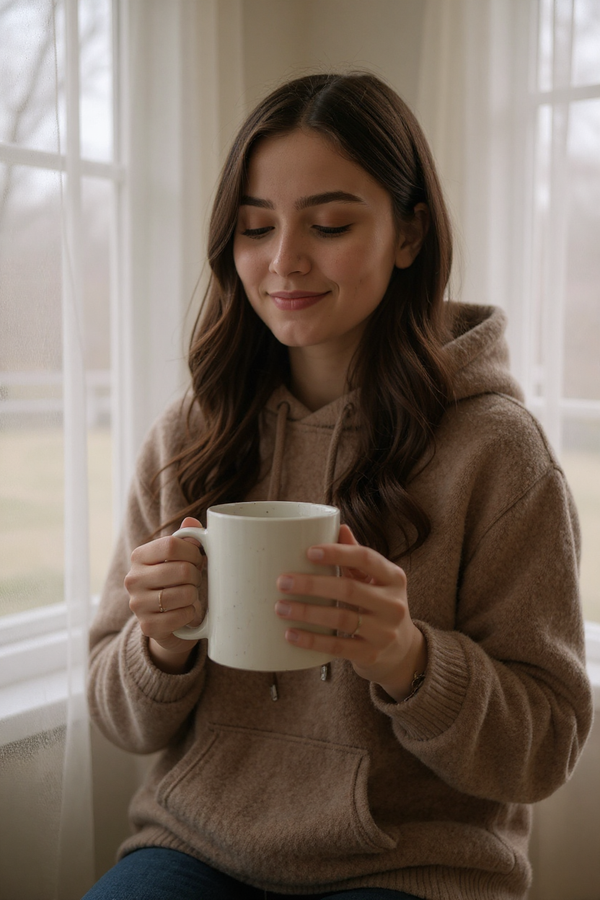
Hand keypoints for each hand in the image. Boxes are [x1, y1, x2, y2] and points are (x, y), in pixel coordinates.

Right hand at [125, 517, 204, 672]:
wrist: (169, 622)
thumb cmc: (177, 583)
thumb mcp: (181, 558)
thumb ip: (187, 539)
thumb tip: (192, 523)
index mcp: (139, 556)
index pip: (171, 545)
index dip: (193, 552)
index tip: (198, 559)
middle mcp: (133, 579)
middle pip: (181, 570)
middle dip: (196, 575)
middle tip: (196, 580)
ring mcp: (137, 604)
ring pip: (182, 594)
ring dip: (194, 595)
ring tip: (191, 595)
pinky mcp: (147, 626)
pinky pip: (180, 616)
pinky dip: (190, 614)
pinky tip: (187, 612)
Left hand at [274, 525, 426, 699]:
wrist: (402, 650)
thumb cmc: (381, 604)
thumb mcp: (377, 579)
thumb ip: (357, 556)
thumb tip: (338, 526)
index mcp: (394, 577)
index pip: (366, 558)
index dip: (337, 553)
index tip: (309, 552)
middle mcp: (393, 603)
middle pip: (349, 589)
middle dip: (312, 585)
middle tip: (282, 582)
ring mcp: (384, 631)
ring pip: (341, 618)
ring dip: (307, 612)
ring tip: (281, 606)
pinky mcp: (371, 654)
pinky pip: (337, 646)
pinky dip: (312, 640)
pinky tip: (291, 634)